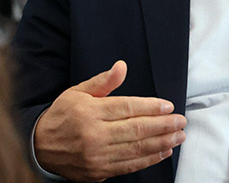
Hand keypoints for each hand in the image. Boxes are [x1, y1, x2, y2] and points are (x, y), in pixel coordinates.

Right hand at [33, 60, 185, 181]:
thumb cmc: (62, 116)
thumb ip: (103, 82)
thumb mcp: (78, 93)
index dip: (151, 107)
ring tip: (179, 136)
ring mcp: (96, 156)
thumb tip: (122, 66)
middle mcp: (93, 135)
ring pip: (136, 149)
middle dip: (163, 125)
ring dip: (162, 143)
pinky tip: (164, 151)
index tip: (169, 106)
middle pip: (136, 130)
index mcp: (90, 113)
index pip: (127, 108)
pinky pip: (129, 166)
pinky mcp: (98, 172)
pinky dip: (149, 159)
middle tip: (181, 121)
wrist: (38, 147)